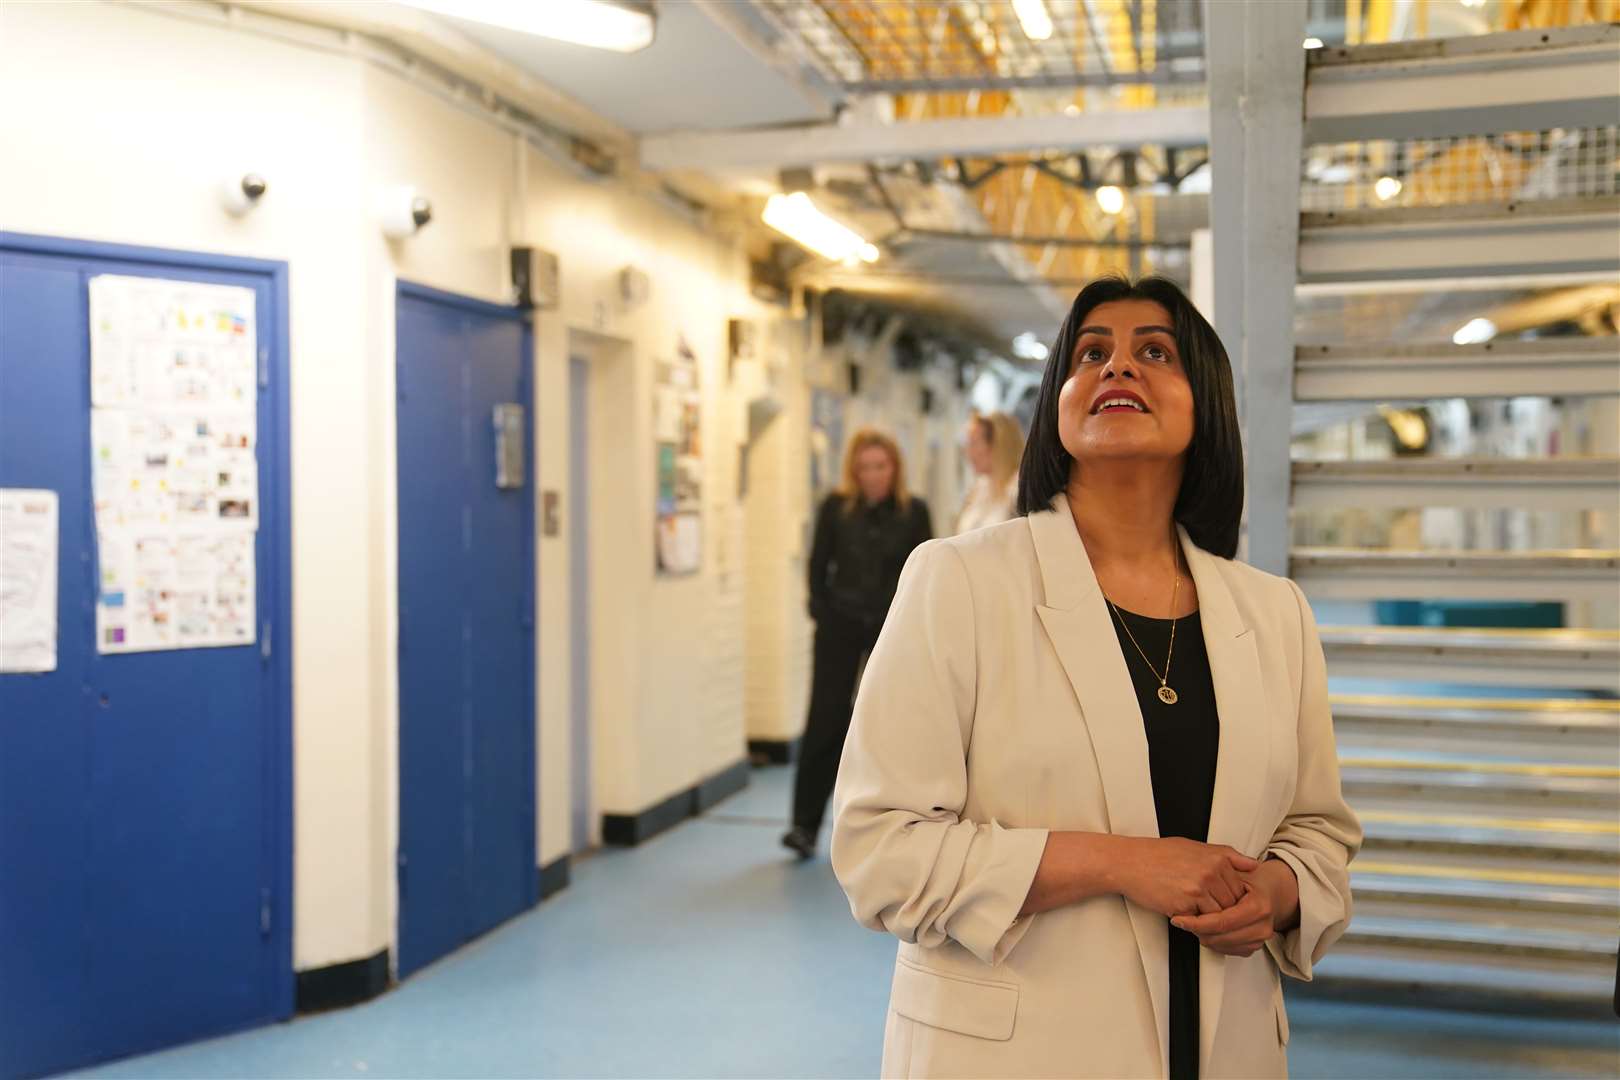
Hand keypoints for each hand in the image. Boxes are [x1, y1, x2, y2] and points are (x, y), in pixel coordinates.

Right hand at [1111, 837, 1258, 919]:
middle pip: (1233, 904)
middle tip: (1207, 911)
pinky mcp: (1185, 904)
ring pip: (1220, 916)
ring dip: (1212, 920)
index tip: (1218, 900)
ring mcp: (1199, 889)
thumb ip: (1227, 856)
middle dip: (1223, 911)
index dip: (1231, 898)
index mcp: (1217, 858)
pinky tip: (1185, 915)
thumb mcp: (1196, 847)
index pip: (1240, 888)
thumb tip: (1254, 865)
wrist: (1130, 862)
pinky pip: (1202, 922)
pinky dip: (1197, 923)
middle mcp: (1211, 872)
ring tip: (1198, 916)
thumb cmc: (1160, 854)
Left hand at [1172, 859, 1298, 957]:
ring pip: (1222, 946)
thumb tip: (1200, 878)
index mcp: (1259, 907)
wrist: (1270, 893)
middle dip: (1197, 931)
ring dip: (1203, 936)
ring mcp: (1260, 939)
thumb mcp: (1236, 871)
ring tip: (1191, 923)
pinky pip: (1228, 951)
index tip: (1179, 919)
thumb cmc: (1250, 881)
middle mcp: (1263, 926)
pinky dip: (1213, 942)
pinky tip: (1204, 930)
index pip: (1222, 921)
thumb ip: (1220, 874)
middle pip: (1220, 937)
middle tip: (1181, 922)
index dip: (1197, 922)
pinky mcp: (1254, 947)